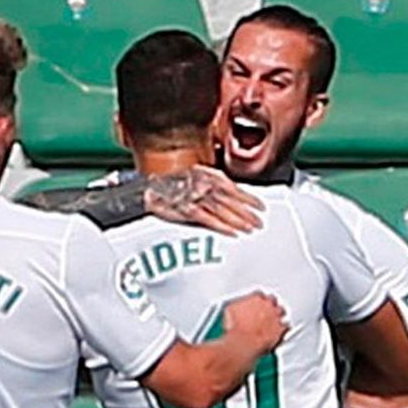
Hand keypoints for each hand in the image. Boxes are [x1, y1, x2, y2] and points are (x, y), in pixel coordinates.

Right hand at [145, 166, 262, 235]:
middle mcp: (204, 186)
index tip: (261, 206)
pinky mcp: (187, 211)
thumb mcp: (189, 173)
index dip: (249, 198)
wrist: (147, 185)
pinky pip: (209, 220)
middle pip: (231, 201)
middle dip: (247, 212)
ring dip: (240, 221)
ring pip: (224, 210)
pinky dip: (223, 227)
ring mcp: (196, 198)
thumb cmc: (165, 180)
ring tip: (251, 229)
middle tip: (260, 222)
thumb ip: (206, 181)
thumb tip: (223, 189)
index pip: (233, 188)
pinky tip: (233, 234)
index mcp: (206, 175)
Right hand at [223, 293, 287, 354]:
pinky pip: (287, 326)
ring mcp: (276, 317)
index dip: (258, 298)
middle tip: (267, 308)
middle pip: (273, 300)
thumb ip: (237, 306)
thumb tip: (237, 307)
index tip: (257, 302)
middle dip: (271, 303)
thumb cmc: (235, 328)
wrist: (243, 343)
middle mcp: (268, 306)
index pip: (260, 293)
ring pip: (282, 311)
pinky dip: (285, 328)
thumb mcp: (229, 311)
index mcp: (255, 298)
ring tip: (277, 316)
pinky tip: (282, 330)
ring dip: (280, 313)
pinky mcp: (281, 330)